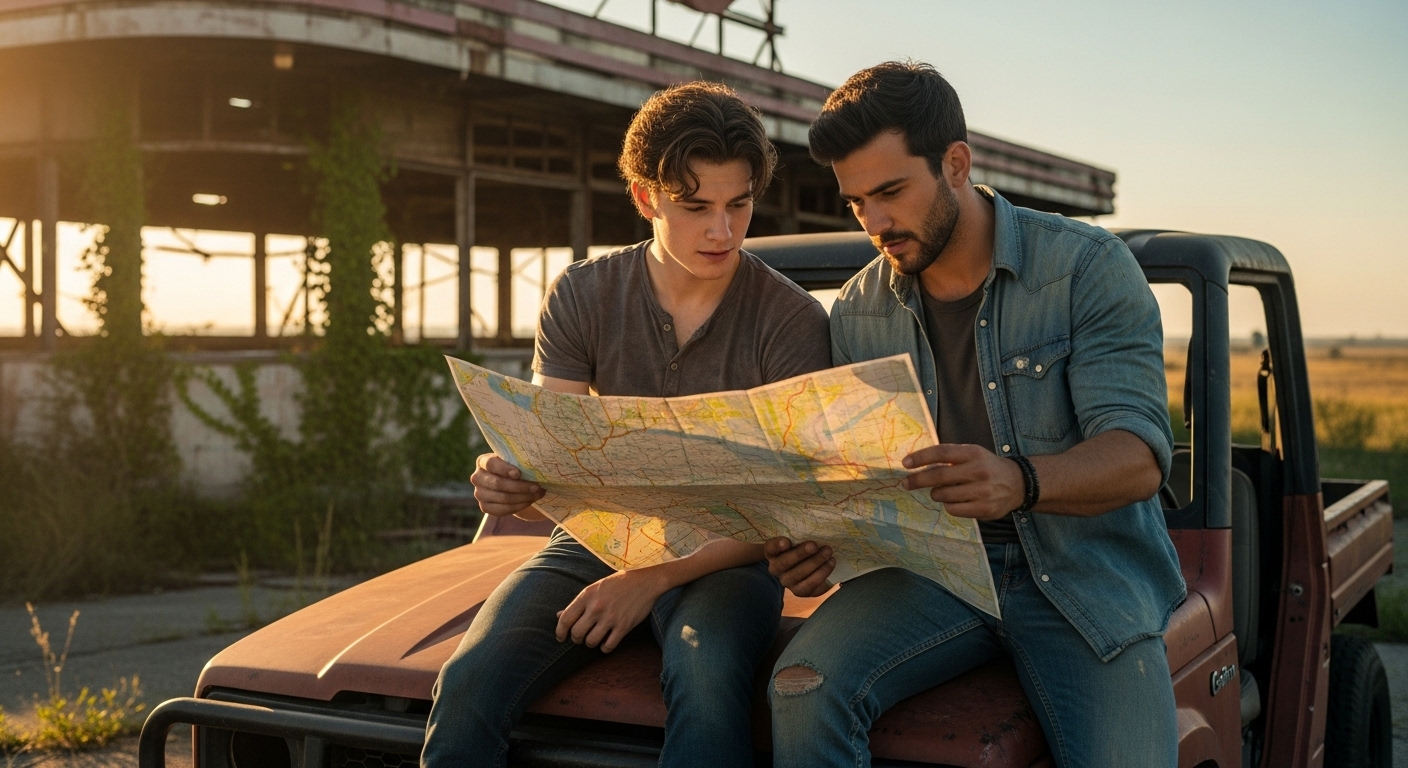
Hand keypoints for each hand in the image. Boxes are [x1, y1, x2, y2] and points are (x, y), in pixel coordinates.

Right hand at [471, 453, 544, 516]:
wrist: (507, 482)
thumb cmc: (512, 467)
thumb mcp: (513, 461)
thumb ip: (518, 462)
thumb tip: (533, 469)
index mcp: (482, 462)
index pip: (491, 464)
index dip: (504, 469)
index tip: (518, 474)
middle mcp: (477, 478)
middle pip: (498, 484)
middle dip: (520, 486)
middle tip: (536, 487)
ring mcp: (479, 494)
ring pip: (503, 498)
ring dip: (523, 497)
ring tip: (537, 493)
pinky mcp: (485, 507)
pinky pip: (504, 509)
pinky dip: (519, 506)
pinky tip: (529, 501)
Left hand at [555, 570, 664, 652]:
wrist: (644, 582)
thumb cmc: (617, 584)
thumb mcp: (595, 588)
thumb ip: (578, 603)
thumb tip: (559, 616)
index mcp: (587, 596)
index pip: (566, 619)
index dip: (560, 632)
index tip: (561, 637)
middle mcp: (596, 607)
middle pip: (577, 633)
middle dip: (576, 639)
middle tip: (580, 637)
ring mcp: (610, 617)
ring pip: (591, 642)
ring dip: (591, 643)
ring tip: (594, 638)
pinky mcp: (624, 626)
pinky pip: (608, 646)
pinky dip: (605, 648)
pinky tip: (606, 642)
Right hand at [764, 538, 834, 596]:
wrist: (807, 568)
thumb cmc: (801, 548)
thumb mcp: (797, 541)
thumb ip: (799, 537)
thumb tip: (814, 532)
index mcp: (772, 553)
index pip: (770, 548)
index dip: (777, 546)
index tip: (786, 542)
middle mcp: (776, 568)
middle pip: (785, 563)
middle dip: (800, 553)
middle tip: (814, 545)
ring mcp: (787, 581)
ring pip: (798, 574)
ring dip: (815, 562)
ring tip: (828, 552)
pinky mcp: (799, 591)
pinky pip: (810, 585)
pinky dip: (822, 573)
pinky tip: (831, 562)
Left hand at [903, 443, 1024, 519]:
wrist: (1019, 483)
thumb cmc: (987, 467)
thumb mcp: (973, 454)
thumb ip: (951, 457)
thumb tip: (918, 463)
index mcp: (973, 453)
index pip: (942, 453)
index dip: (921, 457)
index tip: (905, 463)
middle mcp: (979, 471)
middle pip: (939, 476)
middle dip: (918, 480)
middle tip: (906, 484)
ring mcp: (983, 491)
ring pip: (944, 495)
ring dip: (936, 494)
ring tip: (941, 491)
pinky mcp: (985, 509)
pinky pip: (954, 509)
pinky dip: (948, 505)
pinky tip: (955, 501)